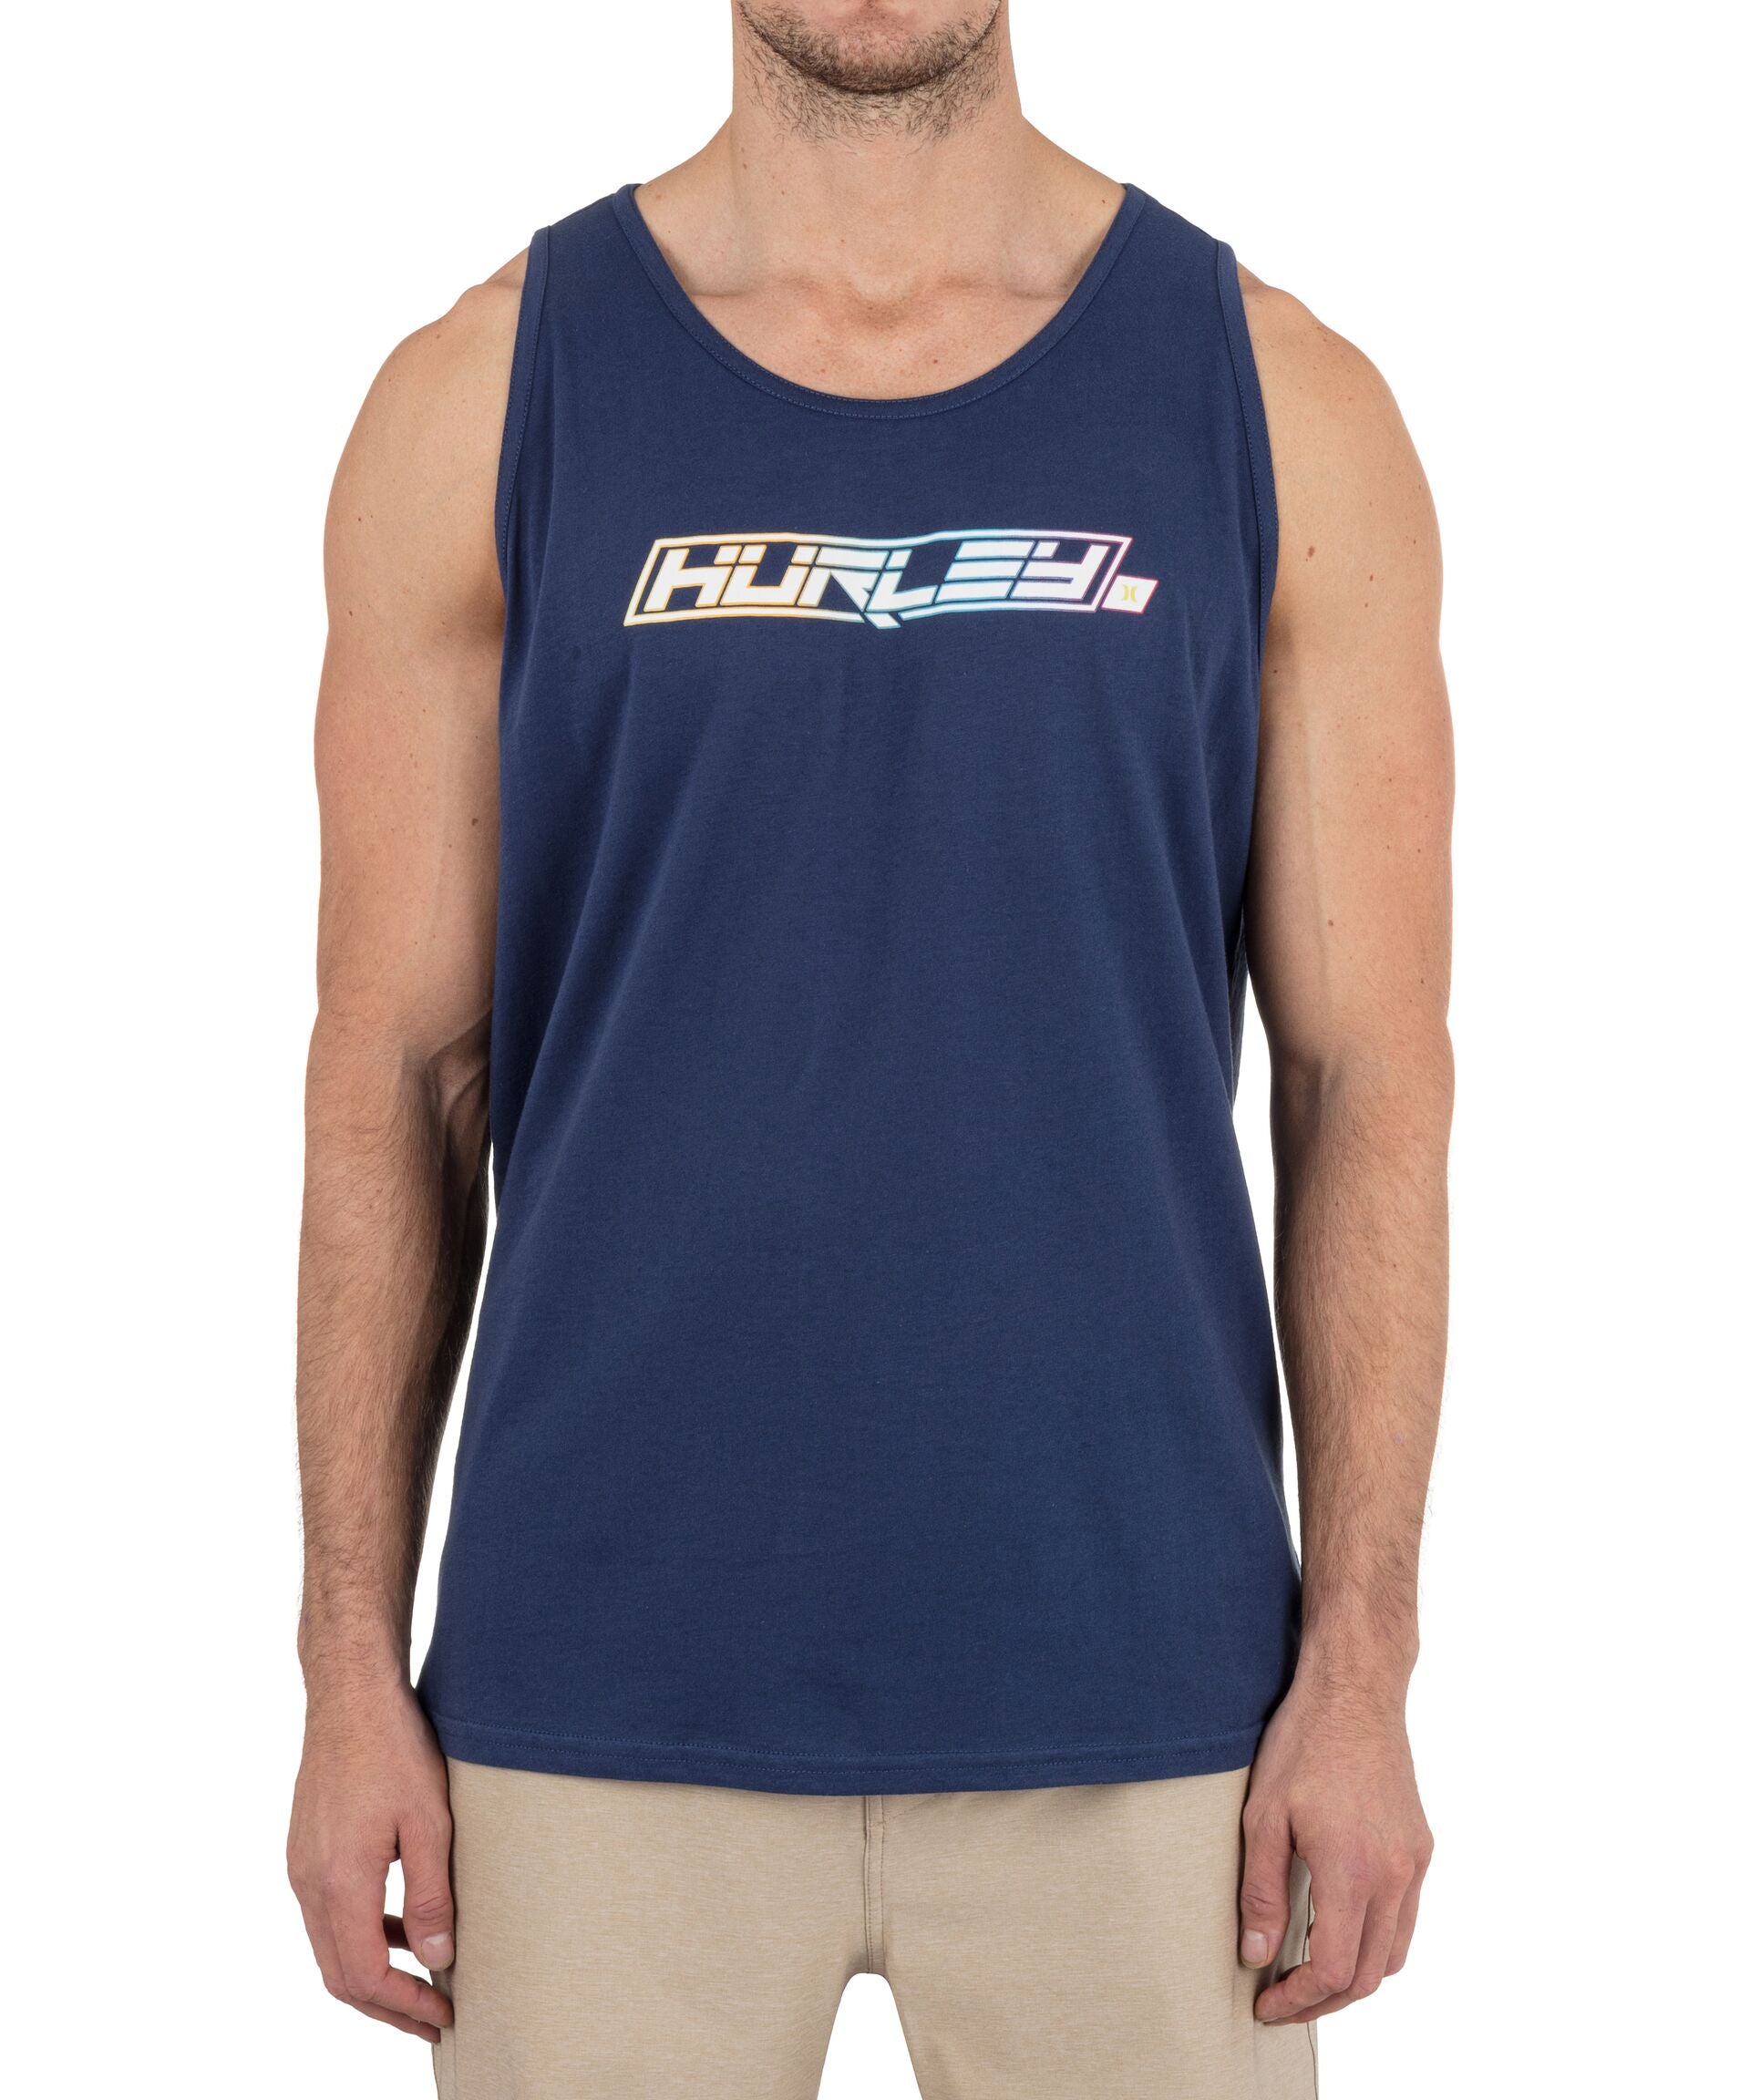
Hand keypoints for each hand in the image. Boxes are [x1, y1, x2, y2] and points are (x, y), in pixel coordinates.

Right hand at [288, 1678, 456, 2042]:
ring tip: (422, 1981)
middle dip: (386, 2006)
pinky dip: (361, 1935)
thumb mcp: (429, 1822)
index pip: (364, 1976)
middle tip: (432, 2019)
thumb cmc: (394, 1748)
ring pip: (330, 1947)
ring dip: (372, 1973)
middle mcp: (309, 1882)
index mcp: (340, 1882)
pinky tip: (400, 1926)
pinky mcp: (306, 1848)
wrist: (350, 1695)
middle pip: (339, 1975)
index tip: (442, 2015)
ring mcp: (302, 1866)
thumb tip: (437, 1957)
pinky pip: (328, 1913)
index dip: (404, 2005)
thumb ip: (431, 1895)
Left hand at [1239, 1670, 1432, 2023]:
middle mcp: (1394, 1875)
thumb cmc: (1303, 1744)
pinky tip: (1342, 1930)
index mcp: (1352, 1870)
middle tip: (1282, 2001)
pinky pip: (1407, 1918)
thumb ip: (1261, 1892)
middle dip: (1324, 2000)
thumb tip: (1256, 1956)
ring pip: (1395, 1953)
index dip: (1299, 1999)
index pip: (1334, 1969)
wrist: (1355, 1691)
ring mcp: (1414, 1862)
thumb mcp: (1263, 1816)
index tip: (1266, 2003)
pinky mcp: (1420, 1847)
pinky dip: (1378, 1943)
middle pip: (1369, 1975)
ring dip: (1355, 1978)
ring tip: (1310, 1976)